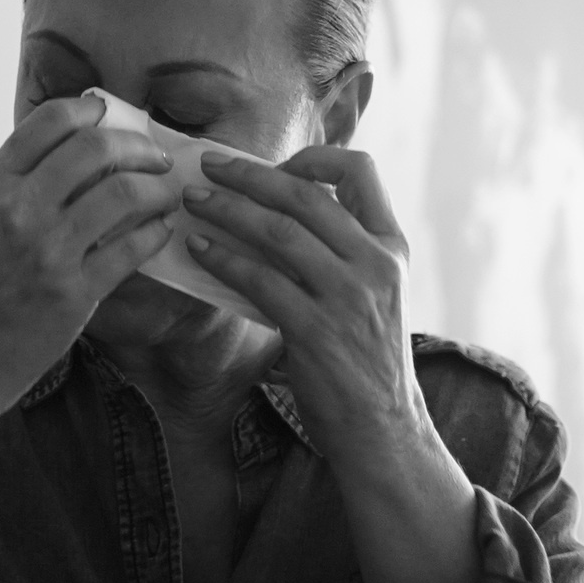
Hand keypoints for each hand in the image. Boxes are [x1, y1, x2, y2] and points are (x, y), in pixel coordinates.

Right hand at [0, 95, 181, 439]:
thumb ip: (7, 184)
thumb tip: (57, 151)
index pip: (52, 120)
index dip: (92, 109)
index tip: (112, 115)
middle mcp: (19, 209)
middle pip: (96, 147)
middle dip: (138, 146)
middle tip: (155, 157)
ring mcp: (48, 251)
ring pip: (124, 193)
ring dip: (157, 188)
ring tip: (165, 194)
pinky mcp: (74, 293)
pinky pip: (132, 248)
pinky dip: (155, 232)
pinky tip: (160, 231)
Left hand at [185, 146, 481, 582]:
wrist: (380, 426)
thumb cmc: (364, 359)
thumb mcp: (371, 294)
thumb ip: (338, 253)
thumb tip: (271, 216)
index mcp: (391, 246)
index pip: (360, 170)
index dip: (312, 155)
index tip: (276, 164)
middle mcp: (376, 263)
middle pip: (305, 194)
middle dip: (249, 174)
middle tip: (207, 164)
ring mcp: (348, 296)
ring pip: (279, 231)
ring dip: (227, 209)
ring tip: (192, 200)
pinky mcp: (316, 330)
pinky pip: (260, 280)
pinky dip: (224, 259)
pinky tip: (198, 251)